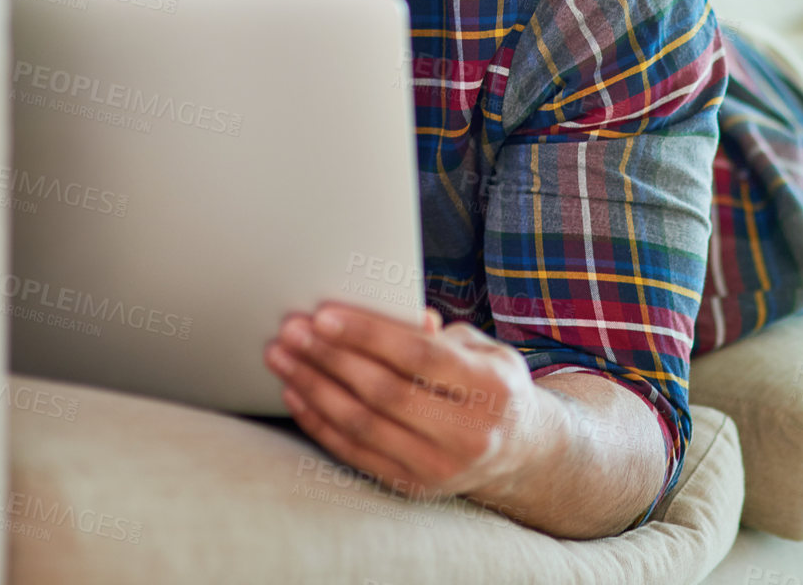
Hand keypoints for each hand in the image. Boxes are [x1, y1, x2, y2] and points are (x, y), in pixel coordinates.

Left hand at [263, 303, 560, 512]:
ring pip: (361, 424)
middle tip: (291, 331)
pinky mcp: (413, 487)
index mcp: (489, 388)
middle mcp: (468, 434)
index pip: (418, 357)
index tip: (323, 315)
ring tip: (282, 358)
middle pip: (384, 392)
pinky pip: (354, 453)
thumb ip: (439, 334)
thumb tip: (398, 315)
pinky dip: (319, 423)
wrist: (520, 451)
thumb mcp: (482, 349)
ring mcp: (439, 467)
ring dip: (314, 388)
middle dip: (330, 358)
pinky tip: (295, 394)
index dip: (367, 335)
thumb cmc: (491, 384)